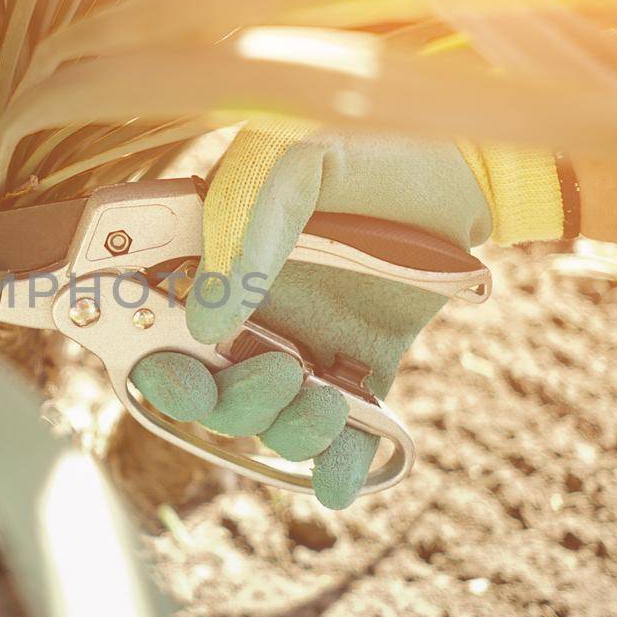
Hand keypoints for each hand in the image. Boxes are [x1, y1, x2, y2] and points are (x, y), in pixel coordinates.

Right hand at [129, 125, 493, 508]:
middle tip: (279, 371)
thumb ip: (246, 227)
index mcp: (209, 255)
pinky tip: (341, 481)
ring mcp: (303, 340)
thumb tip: (210, 327)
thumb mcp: (295, 156)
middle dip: (225, 403)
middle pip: (204, 389)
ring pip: (265, 419)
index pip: (149, 323)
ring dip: (283, 429)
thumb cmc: (368, 136)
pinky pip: (339, 435)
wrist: (469, 154)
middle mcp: (247, 307)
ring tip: (327, 400)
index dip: (147, 359)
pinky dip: (335, 469)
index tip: (168, 366)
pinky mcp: (364, 366)